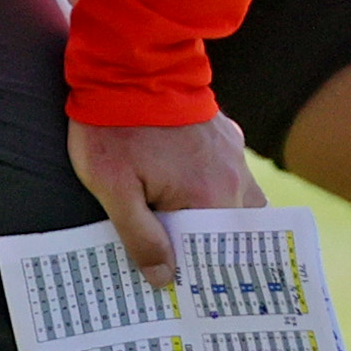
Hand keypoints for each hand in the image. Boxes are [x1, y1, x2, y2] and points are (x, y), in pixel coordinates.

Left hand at [67, 111, 263, 286]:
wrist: (126, 62)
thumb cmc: (114, 127)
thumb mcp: (114, 189)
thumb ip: (141, 236)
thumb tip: (164, 278)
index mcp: (211, 196)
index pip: (217, 253)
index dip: (199, 272)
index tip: (183, 288)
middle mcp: (234, 177)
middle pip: (231, 231)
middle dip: (208, 247)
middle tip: (180, 265)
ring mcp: (233, 152)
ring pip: (236, 202)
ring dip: (212, 216)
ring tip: (182, 230)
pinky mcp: (225, 133)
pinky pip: (228, 174)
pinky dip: (213, 189)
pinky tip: (185, 192)